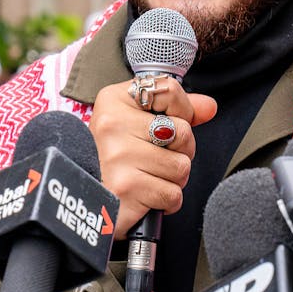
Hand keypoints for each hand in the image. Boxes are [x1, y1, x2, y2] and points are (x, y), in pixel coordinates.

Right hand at [89, 76, 217, 238]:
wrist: (83, 197)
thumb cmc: (111, 156)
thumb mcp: (134, 120)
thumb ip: (175, 110)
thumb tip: (209, 107)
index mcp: (114, 100)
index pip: (170, 90)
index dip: (180, 112)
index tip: (164, 126)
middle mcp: (113, 125)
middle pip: (184, 132)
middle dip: (179, 151)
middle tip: (155, 158)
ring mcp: (118, 157)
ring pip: (182, 167)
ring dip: (172, 179)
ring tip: (148, 177)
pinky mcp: (126, 189)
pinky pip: (173, 194)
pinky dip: (165, 201)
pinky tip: (146, 195)